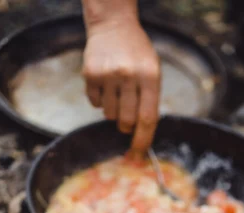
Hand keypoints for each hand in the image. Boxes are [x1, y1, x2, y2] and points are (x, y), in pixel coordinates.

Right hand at [83, 16, 160, 150]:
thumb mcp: (153, 73)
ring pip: (109, 115)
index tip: (138, 156)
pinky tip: (105, 84)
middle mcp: (129, 76)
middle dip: (126, 126)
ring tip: (117, 91)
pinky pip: (94, 104)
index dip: (143, 141)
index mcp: (150, 77)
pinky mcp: (90, 74)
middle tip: (126, 118)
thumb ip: (149, 102)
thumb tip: (142, 138)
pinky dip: (99, 100)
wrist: (113, 26)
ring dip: (113, 110)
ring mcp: (108, 75)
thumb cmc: (137, 55)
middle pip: (127, 121)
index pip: (148, 119)